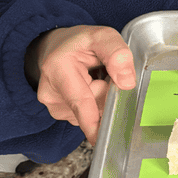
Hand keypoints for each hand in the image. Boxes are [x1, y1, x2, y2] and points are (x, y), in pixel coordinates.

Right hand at [25, 25, 135, 144]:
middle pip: (92, 109)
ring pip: (90, 113)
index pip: (80, 101)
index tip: (101, 141)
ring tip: (92, 78)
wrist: (56, 47)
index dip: (93, 123)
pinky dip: (93, 104)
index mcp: (58, 68)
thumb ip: (116, 53)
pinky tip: (87, 88)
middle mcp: (50, 92)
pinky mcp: (59, 113)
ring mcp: (53, 106)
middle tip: (103, 74)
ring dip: (100, 99)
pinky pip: (86, 115)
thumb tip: (127, 83)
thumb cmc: (80, 42)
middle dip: (107, 96)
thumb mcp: (102, 36)